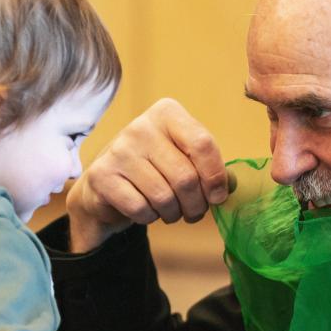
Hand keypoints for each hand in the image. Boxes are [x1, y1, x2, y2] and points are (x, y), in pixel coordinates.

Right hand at [66, 98, 229, 252]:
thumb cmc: (157, 170)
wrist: (108, 185)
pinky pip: (140, 208)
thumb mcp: (185, 159)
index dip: (216, 178)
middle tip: (194, 212)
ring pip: (164, 197)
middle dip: (196, 205)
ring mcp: (119, 150)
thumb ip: (211, 168)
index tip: (218, 197)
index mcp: (167, 113)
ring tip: (171, 211)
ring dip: (174, 214)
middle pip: (186, 177)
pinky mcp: (102, 175)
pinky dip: (149, 218)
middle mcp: (141, 126)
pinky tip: (147, 210)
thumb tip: (229, 186)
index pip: (203, 144)